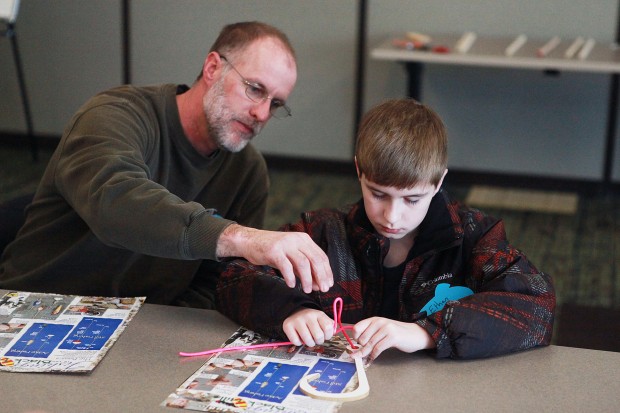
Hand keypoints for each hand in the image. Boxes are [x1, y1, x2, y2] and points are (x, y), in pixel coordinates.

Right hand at [216, 224, 333, 292]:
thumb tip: (318, 285)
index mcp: (304, 240)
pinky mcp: (274, 250)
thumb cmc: (273, 251)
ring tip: (307, 290)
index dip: (327, 272)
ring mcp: (285, 244)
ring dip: (307, 279)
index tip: (328, 285)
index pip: (321, 256)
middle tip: (322, 290)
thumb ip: (304, 270)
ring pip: (303, 263)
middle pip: (315, 259)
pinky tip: (291, 285)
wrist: (250, 241)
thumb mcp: (291, 258)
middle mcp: (297, 240)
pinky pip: (286, 266)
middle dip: (321, 276)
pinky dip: (291, 277)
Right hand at [283, 308, 333, 346]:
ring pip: (308, 340)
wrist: (295, 312)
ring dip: (310, 344)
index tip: (325, 336)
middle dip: (319, 341)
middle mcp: (308, 315)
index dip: (328, 335)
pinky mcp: (287, 325)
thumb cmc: (311, 319)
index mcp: (318, 313)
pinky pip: (296, 341)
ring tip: (309, 340)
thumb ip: (329, 325)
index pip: (328, 327)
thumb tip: (333, 332)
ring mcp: (297, 320)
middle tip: (316, 339)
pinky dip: (299, 343)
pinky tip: (300, 338)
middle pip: (318, 335)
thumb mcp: (321, 319)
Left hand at [349, 317, 434, 359]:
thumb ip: (371, 335)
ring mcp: (386, 329)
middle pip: (362, 339)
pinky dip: (373, 356)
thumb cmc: (397, 334)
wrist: (416, 334)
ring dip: (365, 355)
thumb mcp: (382, 330)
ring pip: (369, 345)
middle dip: (361, 349)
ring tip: (363, 360)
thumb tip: (357, 347)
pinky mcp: (392, 337)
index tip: (356, 346)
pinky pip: (378, 349)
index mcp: (374, 320)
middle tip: (362, 355)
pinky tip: (372, 359)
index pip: (356, 328)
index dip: (354, 339)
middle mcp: (379, 322)